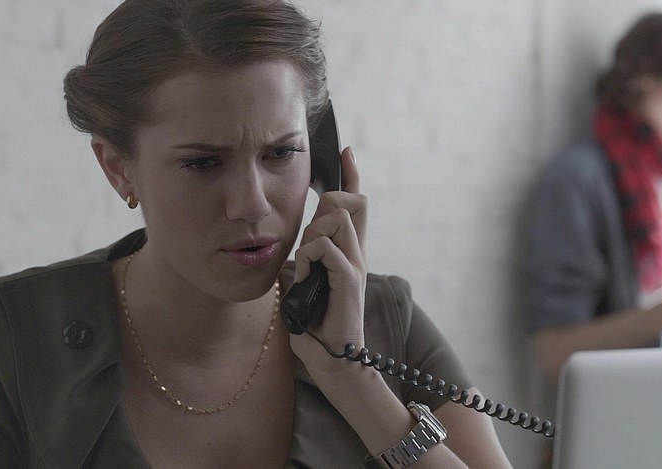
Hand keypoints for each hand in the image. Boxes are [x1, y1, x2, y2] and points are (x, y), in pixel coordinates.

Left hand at [289, 146, 367, 371]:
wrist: (332, 357)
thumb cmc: (317, 321)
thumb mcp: (310, 279)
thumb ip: (310, 255)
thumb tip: (303, 236)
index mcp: (350, 251)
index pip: (357, 204)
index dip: (352, 175)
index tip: (345, 151)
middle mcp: (358, 253)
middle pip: (350, 201)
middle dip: (326, 206)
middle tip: (309, 240)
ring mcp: (357, 266)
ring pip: (337, 220)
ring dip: (313, 233)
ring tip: (306, 263)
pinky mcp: (350, 282)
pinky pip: (327, 248)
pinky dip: (310, 254)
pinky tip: (305, 275)